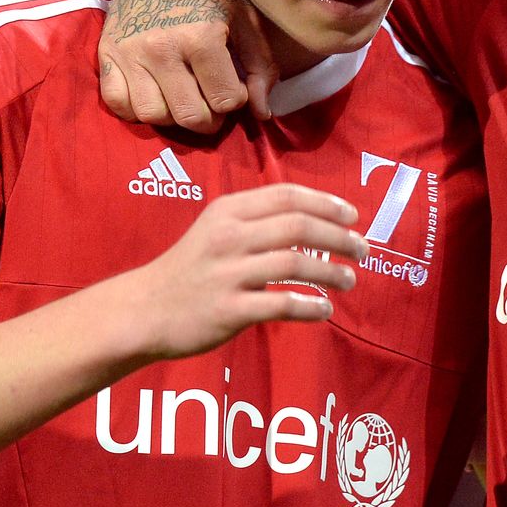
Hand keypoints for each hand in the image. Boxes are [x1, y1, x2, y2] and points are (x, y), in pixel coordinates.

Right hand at [100, 0, 276, 129]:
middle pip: (190, 116)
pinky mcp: (107, 53)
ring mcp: (130, 53)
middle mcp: (162, 48)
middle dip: (209, 117)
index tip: (234, 87)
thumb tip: (261, 113)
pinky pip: (118, 103)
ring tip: (183, 96)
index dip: (235, 100)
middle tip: (211, 100)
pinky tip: (154, 92)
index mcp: (201, 37)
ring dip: (173, 115)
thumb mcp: (246, 19)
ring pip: (153, 115)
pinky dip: (136, 108)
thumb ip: (259, 68)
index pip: (225, 100)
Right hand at [121, 184, 366, 360]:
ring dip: (331, 272)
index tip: (352, 215)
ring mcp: (228, 273)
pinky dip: (310, 307)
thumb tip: (312, 218)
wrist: (144, 310)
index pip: (287, 196)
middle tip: (363, 249)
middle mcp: (229, 237)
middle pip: (298, 226)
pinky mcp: (229, 309)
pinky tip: (324, 310)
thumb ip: (256, 220)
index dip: (326, 203)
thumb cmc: (188, 269)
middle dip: (339, 236)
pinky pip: (281, 305)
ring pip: (294, 263)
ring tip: (349, 280)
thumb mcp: (215, 229)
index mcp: (228, 212)